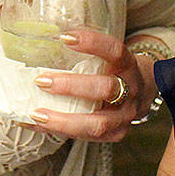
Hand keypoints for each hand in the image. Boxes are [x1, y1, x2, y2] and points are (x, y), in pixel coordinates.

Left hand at [26, 29, 153, 141]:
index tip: (65, 37)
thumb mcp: (107, 56)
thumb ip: (82, 52)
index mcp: (127, 64)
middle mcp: (131, 90)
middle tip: (41, 81)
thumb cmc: (113, 70)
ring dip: (64, 120)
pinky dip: (58, 132)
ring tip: (37, 114)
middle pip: (106, 88)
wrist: (143, 93)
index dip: (92, 43)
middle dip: (71, 86)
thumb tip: (30, 42)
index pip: (114, 50)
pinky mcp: (116, 134)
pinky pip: (86, 138)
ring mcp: (125, 116)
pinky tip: (36, 125)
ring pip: (97, 123)